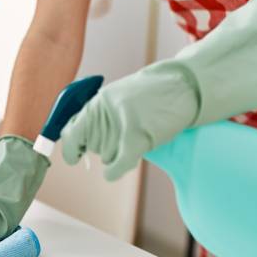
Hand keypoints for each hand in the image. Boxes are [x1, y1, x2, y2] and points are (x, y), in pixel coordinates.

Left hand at [61, 0, 256, 180]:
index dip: (70, 147)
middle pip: (92, 147)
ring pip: (107, 156)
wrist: (187, 84)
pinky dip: (114, 171)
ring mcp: (122, 123)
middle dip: (105, 149)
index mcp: (100, 100)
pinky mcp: (138, 135)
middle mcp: (106, 110)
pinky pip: (118, 163)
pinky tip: (113, 172)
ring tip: (141, 136)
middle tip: (126, 138)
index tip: (73, 156)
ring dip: (119, 155)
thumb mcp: (122, 96)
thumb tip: (81, 141)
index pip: (71, 129)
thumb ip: (101, 115)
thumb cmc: (156, 94)